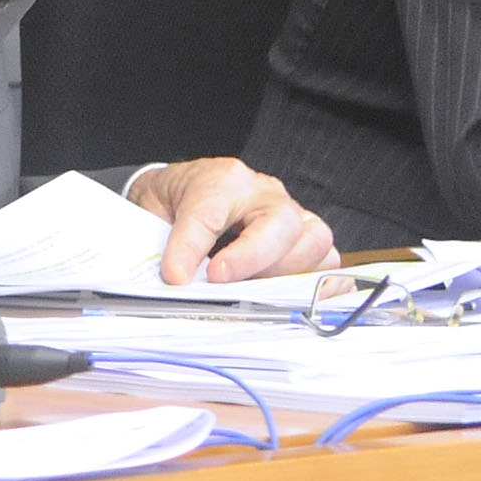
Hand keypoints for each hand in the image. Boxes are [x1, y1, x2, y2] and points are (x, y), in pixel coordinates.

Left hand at [132, 158, 338, 283]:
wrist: (184, 191)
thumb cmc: (175, 202)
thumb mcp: (154, 213)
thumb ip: (165, 244)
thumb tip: (177, 280)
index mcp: (223, 180)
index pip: (210, 212)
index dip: (192, 247)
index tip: (177, 276)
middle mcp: (264, 194)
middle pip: (283, 222)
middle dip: (253, 258)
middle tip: (219, 281)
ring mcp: (291, 215)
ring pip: (314, 241)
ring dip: (286, 273)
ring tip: (252, 293)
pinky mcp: (304, 239)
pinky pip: (326, 262)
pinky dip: (318, 284)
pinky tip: (296, 300)